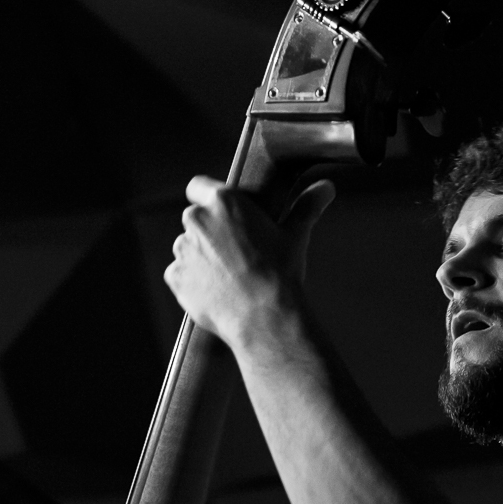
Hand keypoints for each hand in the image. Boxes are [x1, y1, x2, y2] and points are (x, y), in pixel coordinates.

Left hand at [164, 174, 335, 345]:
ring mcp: (183, 250)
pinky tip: (216, 291)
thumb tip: (327, 187)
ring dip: (200, 257)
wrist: (264, 317)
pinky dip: (192, 281)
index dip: (208, 198)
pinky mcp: (175, 277)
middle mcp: (197, 221)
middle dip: (209, 232)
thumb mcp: (295, 236)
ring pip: (187, 248)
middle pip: (196, 219)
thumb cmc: (280, 272)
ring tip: (228, 277)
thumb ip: (306, 207)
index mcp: (223, 202)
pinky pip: (180, 274)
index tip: (219, 212)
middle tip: (235, 252)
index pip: (199, 186)